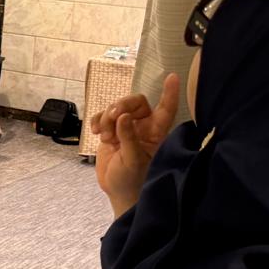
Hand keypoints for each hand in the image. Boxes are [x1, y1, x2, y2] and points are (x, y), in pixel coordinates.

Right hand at [93, 74, 180, 217]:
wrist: (117, 191)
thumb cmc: (133, 180)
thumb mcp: (133, 160)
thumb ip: (129, 138)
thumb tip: (124, 116)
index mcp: (155, 133)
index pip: (165, 109)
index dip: (169, 93)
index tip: (171, 77)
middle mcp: (142, 127)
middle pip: (135, 102)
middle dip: (122, 105)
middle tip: (113, 116)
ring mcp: (125, 128)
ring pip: (116, 108)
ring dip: (107, 118)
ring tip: (105, 136)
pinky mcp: (110, 132)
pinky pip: (102, 116)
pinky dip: (97, 121)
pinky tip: (96, 132)